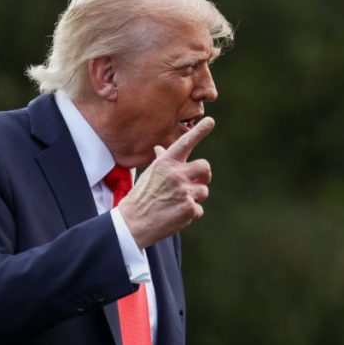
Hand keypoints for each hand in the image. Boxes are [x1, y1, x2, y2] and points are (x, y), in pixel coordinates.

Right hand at [119, 117, 214, 248]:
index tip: (210, 121)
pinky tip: (175, 215)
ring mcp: (184, 191)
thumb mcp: (149, 174)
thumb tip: (161, 148)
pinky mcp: (189, 209)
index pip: (185, 142)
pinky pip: (199, 209)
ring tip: (177, 203)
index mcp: (165, 163)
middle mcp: (176, 174)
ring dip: (194, 197)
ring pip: (203, 190)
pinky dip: (190, 214)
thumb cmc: (141, 197)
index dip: (199, 131)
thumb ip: (161, 161)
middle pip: (205, 167)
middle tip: (198, 181)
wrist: (133, 223)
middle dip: (204, 175)